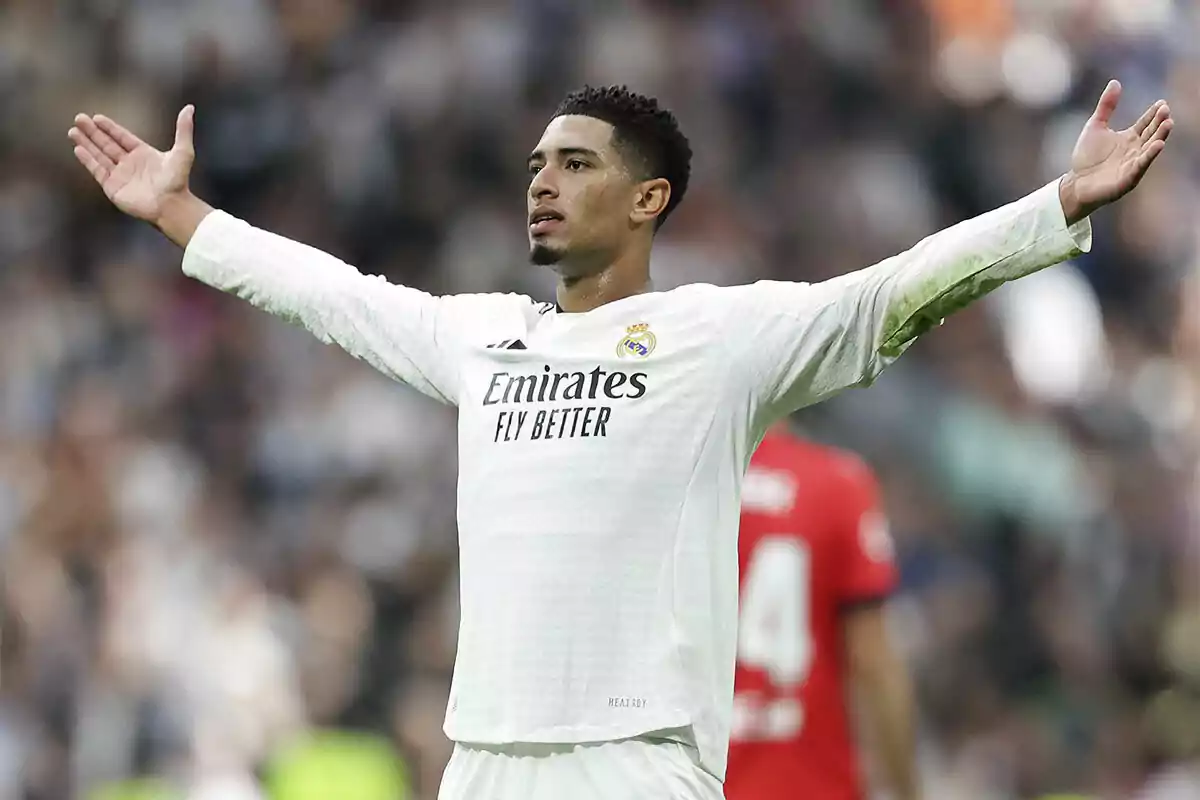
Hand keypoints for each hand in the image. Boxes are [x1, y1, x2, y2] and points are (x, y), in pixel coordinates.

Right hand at [68, 106, 195, 224]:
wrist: (171, 205)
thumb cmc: (178, 181)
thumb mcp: (183, 151)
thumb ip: (183, 129)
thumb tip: (189, 108)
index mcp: (144, 154)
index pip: (122, 137)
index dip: (110, 128)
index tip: (97, 117)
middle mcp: (130, 164)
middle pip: (107, 144)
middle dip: (93, 132)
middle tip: (79, 118)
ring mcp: (121, 176)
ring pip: (100, 156)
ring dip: (87, 143)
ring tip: (73, 131)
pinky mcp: (113, 188)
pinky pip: (97, 171)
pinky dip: (88, 160)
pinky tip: (78, 149)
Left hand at [1059, 80, 1171, 223]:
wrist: (1075, 183)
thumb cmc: (1086, 157)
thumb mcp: (1095, 126)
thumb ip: (1106, 106)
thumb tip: (1115, 82)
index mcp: (1129, 138)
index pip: (1146, 123)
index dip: (1153, 114)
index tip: (1161, 102)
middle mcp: (1135, 150)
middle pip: (1151, 133)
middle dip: (1160, 122)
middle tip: (1165, 110)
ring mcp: (1133, 164)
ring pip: (1151, 148)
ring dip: (1160, 136)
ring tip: (1168, 123)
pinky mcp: (1129, 178)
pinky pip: (1141, 165)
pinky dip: (1149, 156)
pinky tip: (1158, 145)